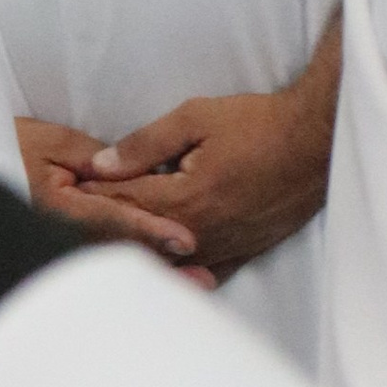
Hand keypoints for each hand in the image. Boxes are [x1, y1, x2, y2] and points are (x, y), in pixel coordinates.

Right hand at [18, 116, 211, 270]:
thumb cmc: (14, 148)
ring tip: (197, 286)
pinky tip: (168, 281)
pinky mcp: (66, 250)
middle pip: (118, 257)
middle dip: (161, 270)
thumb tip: (127, 173)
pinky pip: (105, 265)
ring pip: (114, 268)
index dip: (150, 231)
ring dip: (154, 278)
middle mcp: (61, 236)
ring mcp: (62, 248)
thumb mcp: (51, 144)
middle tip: (203, 282)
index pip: (112, 221)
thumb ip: (91, 158)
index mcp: (59, 209)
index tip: (185, 242)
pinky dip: (136, 275)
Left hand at [88, 20, 341, 278]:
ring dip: (141, 248)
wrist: (320, 139)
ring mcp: (225, 245)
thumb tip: (100, 165)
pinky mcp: (247, 249)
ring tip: (114, 240)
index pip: (122, 201)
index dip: (92, 192)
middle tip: (77, 218)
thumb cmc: (260, 123)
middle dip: (108, 224)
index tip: (67, 187)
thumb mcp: (197, 117)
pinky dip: (183, 268)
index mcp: (183, 197)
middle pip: (140, 237)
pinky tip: (168, 264)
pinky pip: (206, 269)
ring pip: (169, 260)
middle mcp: (200, 231)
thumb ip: (144, 144)